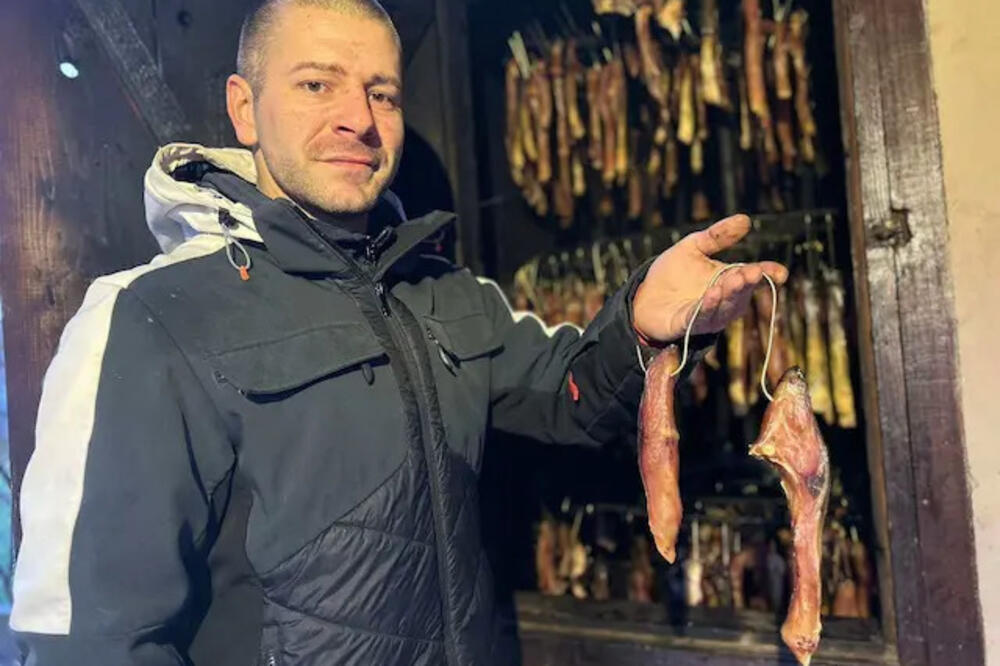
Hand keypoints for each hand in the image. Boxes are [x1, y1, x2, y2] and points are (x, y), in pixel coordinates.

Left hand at [632, 214, 787, 344]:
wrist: (644, 295)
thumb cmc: (673, 274)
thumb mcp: (693, 247)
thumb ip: (717, 236)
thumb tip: (745, 219)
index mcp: (729, 280)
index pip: (754, 277)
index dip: (768, 275)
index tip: (780, 272)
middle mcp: (723, 300)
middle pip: (740, 293)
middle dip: (745, 283)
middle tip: (750, 273)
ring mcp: (707, 315)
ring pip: (723, 307)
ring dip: (729, 295)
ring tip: (733, 281)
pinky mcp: (687, 325)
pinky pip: (699, 318)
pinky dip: (707, 308)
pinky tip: (711, 295)